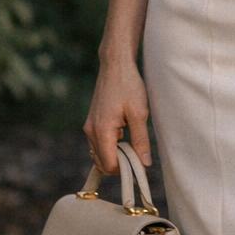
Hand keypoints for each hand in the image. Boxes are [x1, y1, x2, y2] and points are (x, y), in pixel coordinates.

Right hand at [83, 55, 152, 175]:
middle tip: (138, 155)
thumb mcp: (139, 113)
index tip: (140, 165)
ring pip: (100, 154)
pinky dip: (111, 146)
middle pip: (102, 163)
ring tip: (133, 143)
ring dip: (115, 155)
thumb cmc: (128, 86)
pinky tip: (125, 136)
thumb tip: (144, 163)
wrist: (116, 65)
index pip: (109, 164)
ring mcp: (90, 126)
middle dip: (119, 164)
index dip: (124, 169)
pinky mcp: (92, 122)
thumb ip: (141, 140)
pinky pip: (99, 143)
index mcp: (101, 131)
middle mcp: (91, 131)